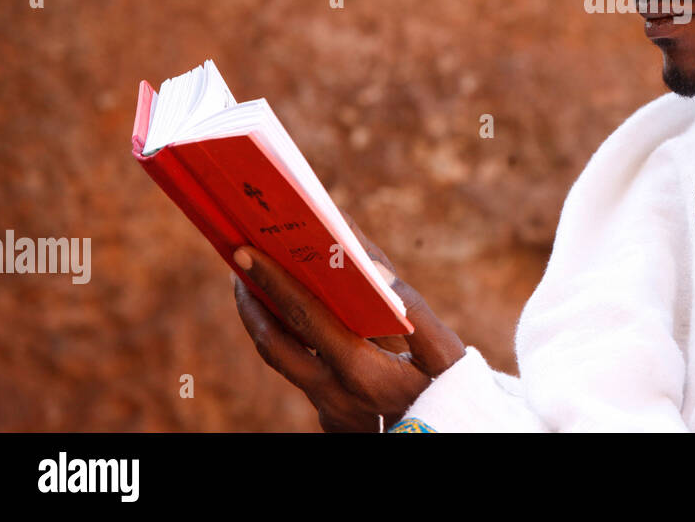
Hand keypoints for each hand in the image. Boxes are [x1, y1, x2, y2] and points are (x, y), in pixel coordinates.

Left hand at [232, 220, 464, 431]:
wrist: (448, 441)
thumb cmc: (454, 394)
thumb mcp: (445, 353)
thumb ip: (412, 310)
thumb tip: (372, 270)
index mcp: (361, 371)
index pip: (306, 318)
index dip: (274, 283)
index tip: (247, 253)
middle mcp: (335, 394)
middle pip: (275, 345)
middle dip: (252, 303)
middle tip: (240, 267)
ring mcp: (329, 410)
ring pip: (285, 362)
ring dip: (268, 324)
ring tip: (261, 289)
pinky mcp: (332, 419)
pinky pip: (306, 375)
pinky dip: (299, 343)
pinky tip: (307, 324)